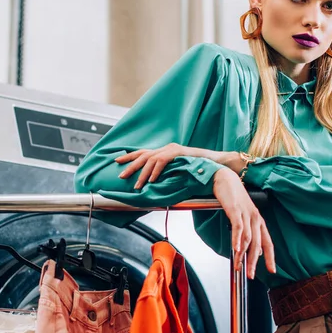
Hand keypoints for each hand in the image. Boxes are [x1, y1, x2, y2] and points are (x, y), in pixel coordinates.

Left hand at [117, 145, 247, 187]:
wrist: (215, 164)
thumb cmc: (198, 170)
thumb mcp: (178, 172)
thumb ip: (166, 174)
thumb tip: (153, 185)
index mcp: (165, 151)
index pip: (144, 152)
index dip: (130, 157)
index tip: (117, 161)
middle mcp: (167, 148)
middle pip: (144, 154)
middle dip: (131, 165)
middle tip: (121, 175)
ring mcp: (172, 149)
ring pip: (151, 159)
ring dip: (143, 173)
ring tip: (137, 184)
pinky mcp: (178, 152)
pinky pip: (162, 161)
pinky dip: (156, 171)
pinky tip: (152, 180)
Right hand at [213, 168, 275, 278]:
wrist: (224, 178)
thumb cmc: (233, 197)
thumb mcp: (242, 215)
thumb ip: (246, 231)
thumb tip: (248, 248)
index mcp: (258, 220)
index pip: (268, 242)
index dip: (271, 257)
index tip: (272, 271)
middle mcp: (255, 218)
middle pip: (258, 244)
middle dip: (254, 262)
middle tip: (251, 275)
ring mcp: (246, 214)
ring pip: (248, 239)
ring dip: (243, 255)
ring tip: (238, 266)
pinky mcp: (235, 210)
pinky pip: (238, 228)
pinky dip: (237, 240)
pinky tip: (235, 250)